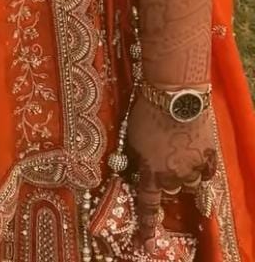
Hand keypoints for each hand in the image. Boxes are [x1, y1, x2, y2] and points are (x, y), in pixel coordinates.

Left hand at [127, 93, 216, 243]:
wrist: (175, 94)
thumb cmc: (146, 112)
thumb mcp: (131, 137)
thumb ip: (134, 159)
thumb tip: (130, 170)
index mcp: (151, 174)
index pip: (147, 207)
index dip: (146, 228)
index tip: (145, 245)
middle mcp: (173, 177)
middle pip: (169, 190)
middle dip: (165, 178)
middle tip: (161, 156)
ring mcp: (193, 168)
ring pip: (189, 182)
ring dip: (182, 172)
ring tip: (176, 147)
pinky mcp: (208, 156)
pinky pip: (205, 171)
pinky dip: (199, 165)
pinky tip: (193, 149)